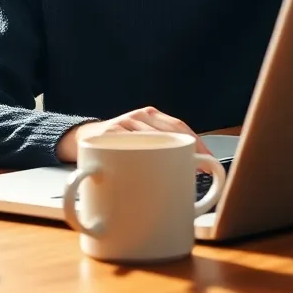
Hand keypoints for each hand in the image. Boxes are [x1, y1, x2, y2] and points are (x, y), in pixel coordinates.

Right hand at [57, 106, 211, 162]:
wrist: (82, 138)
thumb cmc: (119, 145)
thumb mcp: (141, 140)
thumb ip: (162, 148)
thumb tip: (197, 169)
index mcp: (149, 115)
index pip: (179, 126)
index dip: (198, 142)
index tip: (210, 160)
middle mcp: (137, 117)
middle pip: (169, 133)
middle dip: (187, 151)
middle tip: (199, 171)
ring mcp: (121, 125)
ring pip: (151, 142)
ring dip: (165, 160)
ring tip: (175, 177)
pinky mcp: (106, 137)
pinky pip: (127, 148)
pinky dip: (139, 161)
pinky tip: (144, 172)